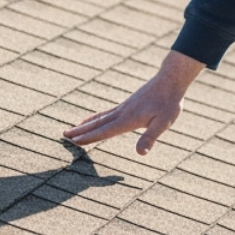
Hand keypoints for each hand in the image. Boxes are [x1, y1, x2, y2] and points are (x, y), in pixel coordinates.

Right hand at [62, 50, 204, 155]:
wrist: (170, 80)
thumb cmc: (168, 102)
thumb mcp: (164, 122)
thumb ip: (150, 137)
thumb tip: (140, 154)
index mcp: (128, 120)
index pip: (104, 131)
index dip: (89, 138)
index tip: (74, 142)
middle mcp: (122, 113)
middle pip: (97, 124)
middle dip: (80, 131)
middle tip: (64, 135)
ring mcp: (123, 107)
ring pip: (100, 117)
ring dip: (85, 124)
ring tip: (72, 128)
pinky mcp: (128, 104)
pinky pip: (107, 113)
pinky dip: (96, 117)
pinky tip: (96, 119)